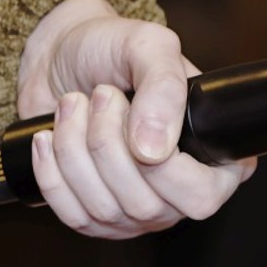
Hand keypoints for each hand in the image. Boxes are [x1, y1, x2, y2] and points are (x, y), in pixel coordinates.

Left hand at [16, 0, 252, 237]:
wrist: (61, 58)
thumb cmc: (111, 49)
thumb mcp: (150, 47)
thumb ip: (165, 88)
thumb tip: (154, 150)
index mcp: (217, 154)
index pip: (202, 193)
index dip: (164, 166)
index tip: (131, 110)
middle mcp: (182, 190)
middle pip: (146, 205)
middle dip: (108, 146)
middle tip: (101, 96)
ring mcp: (139, 211)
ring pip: (105, 210)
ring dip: (75, 151)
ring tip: (73, 105)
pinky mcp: (96, 218)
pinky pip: (72, 216)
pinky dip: (51, 172)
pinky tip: (50, 137)